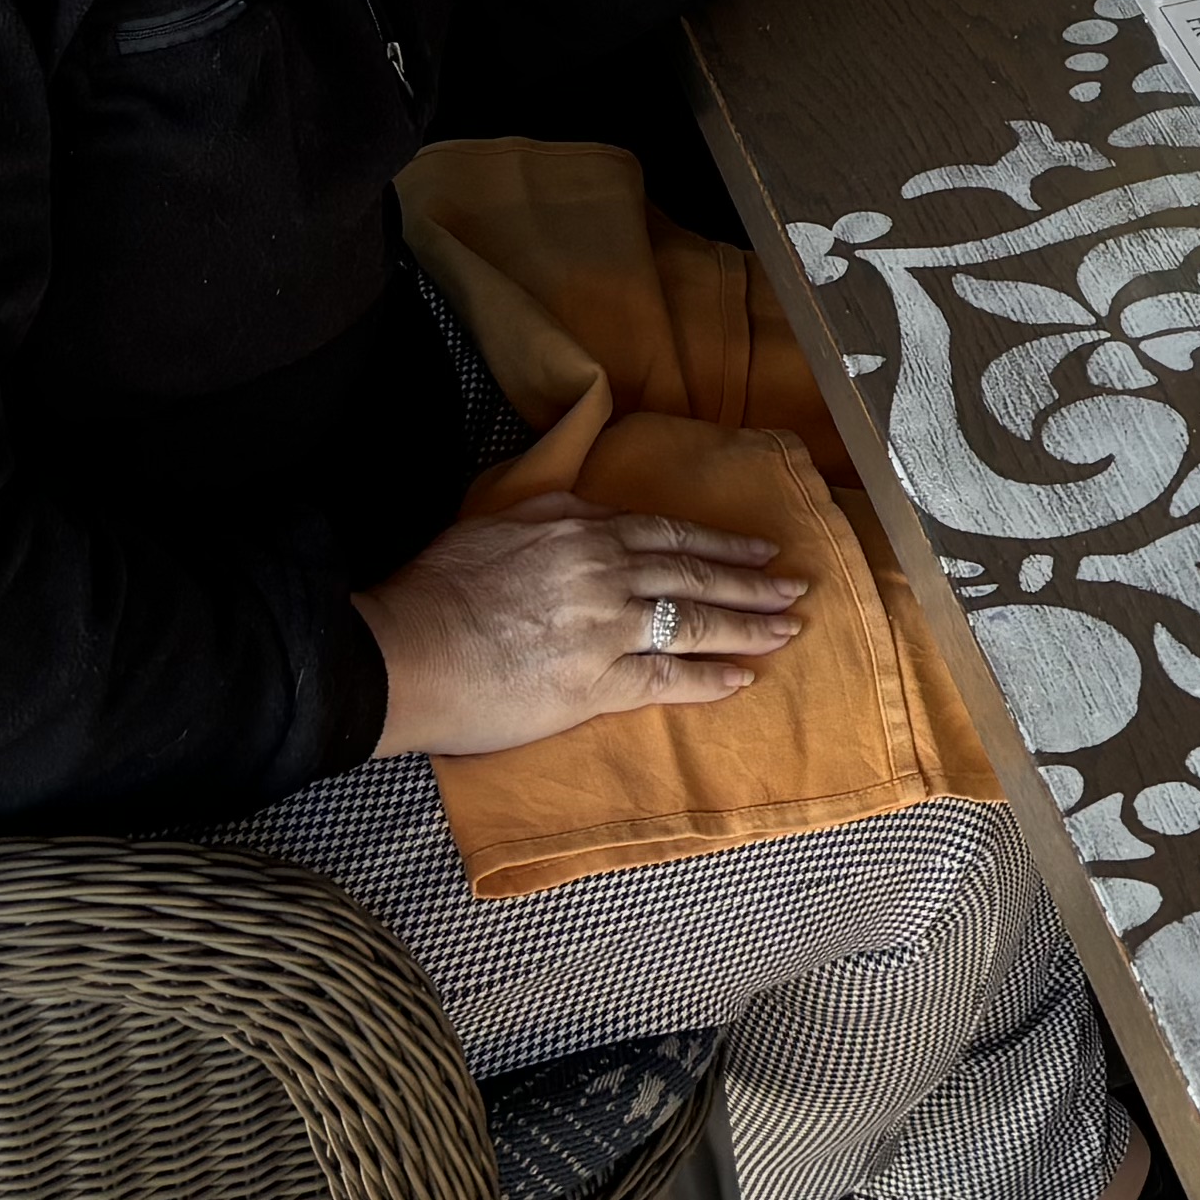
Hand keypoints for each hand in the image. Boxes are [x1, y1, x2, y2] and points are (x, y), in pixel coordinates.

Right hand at [360, 493, 808, 760]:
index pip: (671, 535)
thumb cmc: (439, 587)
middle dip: (752, 580)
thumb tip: (594, 517)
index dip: (721, 543)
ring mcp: (606, 628)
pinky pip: (668, 681)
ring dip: (748, 626)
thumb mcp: (504, 521)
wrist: (404, 648)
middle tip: (796, 585)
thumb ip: (559, 515)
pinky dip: (710, 681)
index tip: (758, 549)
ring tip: (787, 629)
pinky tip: (742, 681)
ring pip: (695, 622)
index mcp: (584, 530)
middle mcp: (607, 572)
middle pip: (697, 574)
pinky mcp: (596, 684)